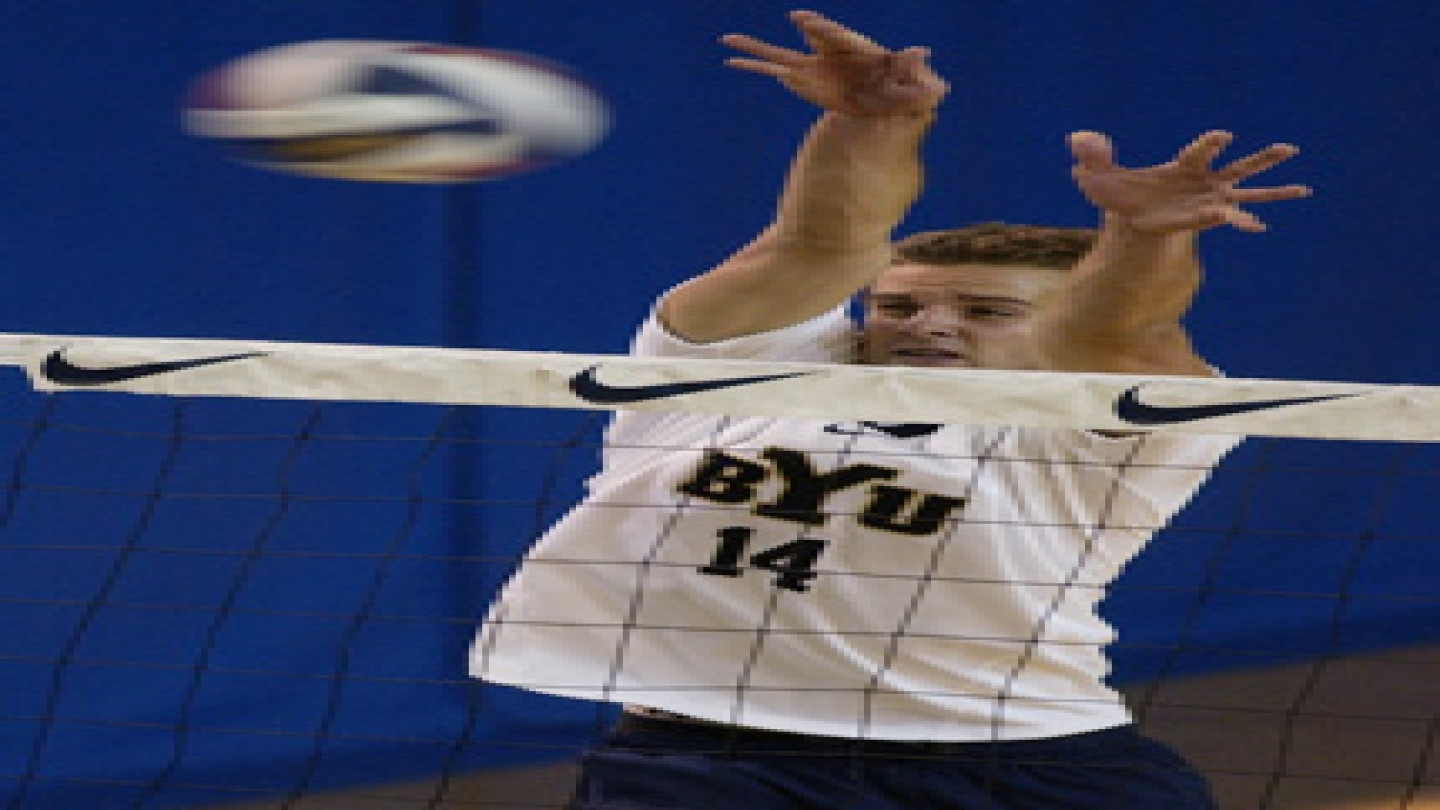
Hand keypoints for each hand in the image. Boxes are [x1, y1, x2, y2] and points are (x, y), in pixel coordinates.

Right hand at [721, 10, 946, 116]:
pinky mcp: (807, 83)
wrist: (890, 98)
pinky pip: (777, 73)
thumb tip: (922, 52)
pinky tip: (735, 62)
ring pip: (781, 57)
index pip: (833, 35)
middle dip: (776, 34)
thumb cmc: (904, 85)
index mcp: (854, 47)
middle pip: (802, 39)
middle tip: (756, 24)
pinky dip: (758, 68)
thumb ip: (914, 66)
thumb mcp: (915, 78)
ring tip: (727, 42)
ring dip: (755, 49)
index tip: (799, 19)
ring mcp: (814, 68)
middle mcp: (829, 54)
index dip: (817, 27)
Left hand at [1069, 130, 1311, 232]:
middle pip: (1238, 166)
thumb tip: (1076, 141)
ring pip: (1247, 192)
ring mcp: (1209, 199)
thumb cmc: (1119, 191)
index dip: (1211, 144)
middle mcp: (1203, 181)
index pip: (1200, 151)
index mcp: (1183, 165)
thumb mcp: (1100, 178)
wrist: (1129, 216)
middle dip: (1263, 159)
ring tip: (1305, 189)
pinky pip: (1232, 219)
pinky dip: (1245, 222)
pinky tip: (1261, 227)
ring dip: (1273, 191)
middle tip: (1290, 149)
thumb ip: (1092, 157)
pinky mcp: (1207, 218)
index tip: (1225, 136)